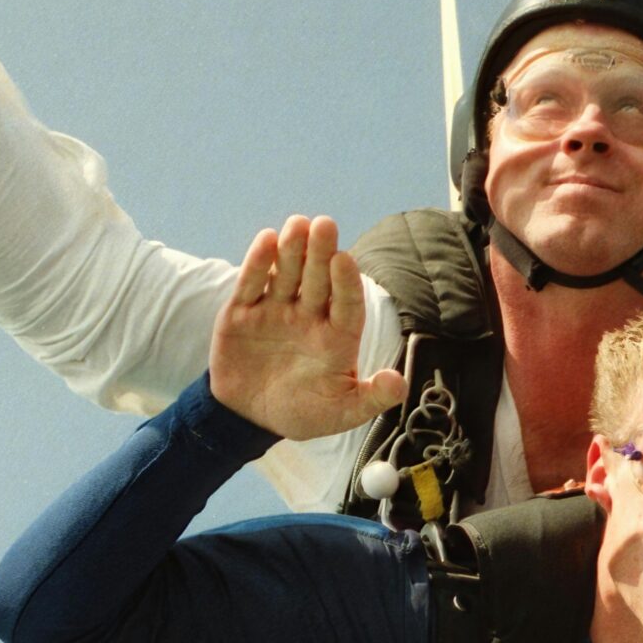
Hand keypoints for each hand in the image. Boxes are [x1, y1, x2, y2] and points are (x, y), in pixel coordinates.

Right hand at [210, 216, 406, 439]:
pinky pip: (251, 284)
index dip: (346, 282)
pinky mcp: (242, 313)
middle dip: (320, 253)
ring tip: (297, 224)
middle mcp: (308, 316)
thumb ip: (371, 398)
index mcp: (336, 336)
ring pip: (286, 274)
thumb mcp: (340, 413)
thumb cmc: (303, 412)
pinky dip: (258, 263)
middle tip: (324, 224)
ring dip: (292, 249)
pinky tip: (266, 240)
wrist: (250, 418)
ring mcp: (275, 311)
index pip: (347, 304)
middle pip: (317, 280)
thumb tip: (400, 383)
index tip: (345, 259)